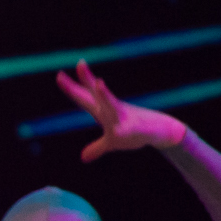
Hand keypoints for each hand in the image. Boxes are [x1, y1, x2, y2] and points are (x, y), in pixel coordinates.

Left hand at [56, 59, 185, 163]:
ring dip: (105, 94)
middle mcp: (112, 110)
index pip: (85, 97)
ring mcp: (123, 118)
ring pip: (112, 105)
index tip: (59, 75)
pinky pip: (128, 129)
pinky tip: (118, 131)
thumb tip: (84, 158)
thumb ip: (97, 147)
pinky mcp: (134, 129)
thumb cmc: (135, 133)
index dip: (72, 87)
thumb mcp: (111, 142)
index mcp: (103, 112)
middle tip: (80, 63)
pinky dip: (123, 130)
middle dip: (87, 80)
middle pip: (95, 95)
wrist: (160, 132)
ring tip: (98, 82)